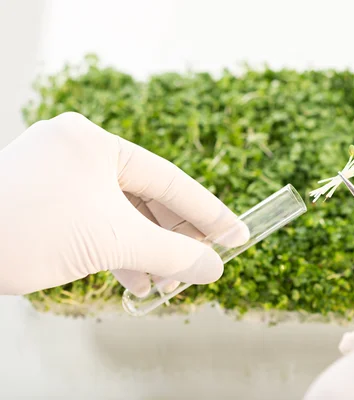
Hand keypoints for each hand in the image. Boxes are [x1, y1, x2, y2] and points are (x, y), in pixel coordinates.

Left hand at [0, 112, 248, 295]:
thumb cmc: (25, 233)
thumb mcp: (112, 243)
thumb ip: (171, 255)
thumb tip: (214, 269)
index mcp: (95, 143)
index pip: (168, 178)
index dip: (206, 211)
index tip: (236, 234)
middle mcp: (78, 150)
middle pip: (145, 196)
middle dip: (173, 237)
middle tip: (202, 263)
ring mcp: (58, 173)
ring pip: (120, 212)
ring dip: (146, 250)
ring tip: (166, 283)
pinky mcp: (44, 198)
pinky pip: (95, 221)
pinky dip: (117, 250)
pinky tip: (134, 280)